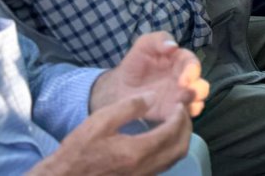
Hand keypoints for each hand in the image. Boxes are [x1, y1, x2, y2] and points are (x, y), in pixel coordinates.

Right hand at [33, 97, 193, 175]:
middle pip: (180, 148)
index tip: (179, 103)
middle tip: (181, 112)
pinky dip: (169, 150)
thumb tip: (153, 96)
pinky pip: (163, 166)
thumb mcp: (100, 121)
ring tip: (174, 122)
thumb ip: (129, 107)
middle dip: (185, 128)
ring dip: (180, 140)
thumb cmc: (78, 151)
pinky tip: (161, 138)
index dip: (180, 116)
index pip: (172, 132)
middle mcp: (144, 168)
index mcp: (137, 151)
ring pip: (173, 159)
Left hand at [90, 32, 209, 120]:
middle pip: (201, 84)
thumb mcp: (144, 44)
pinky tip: (176, 114)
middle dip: (198, 89)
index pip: (193, 63)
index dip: (192, 70)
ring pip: (197, 100)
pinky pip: (185, 115)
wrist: (119, 86)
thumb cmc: (135, 62)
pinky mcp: (171, 112)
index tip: (184, 79)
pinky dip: (185, 115)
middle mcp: (184, 79)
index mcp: (180, 61)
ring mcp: (178, 96)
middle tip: (185, 93)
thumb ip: (159, 40)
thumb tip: (173, 47)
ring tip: (181, 104)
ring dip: (194, 102)